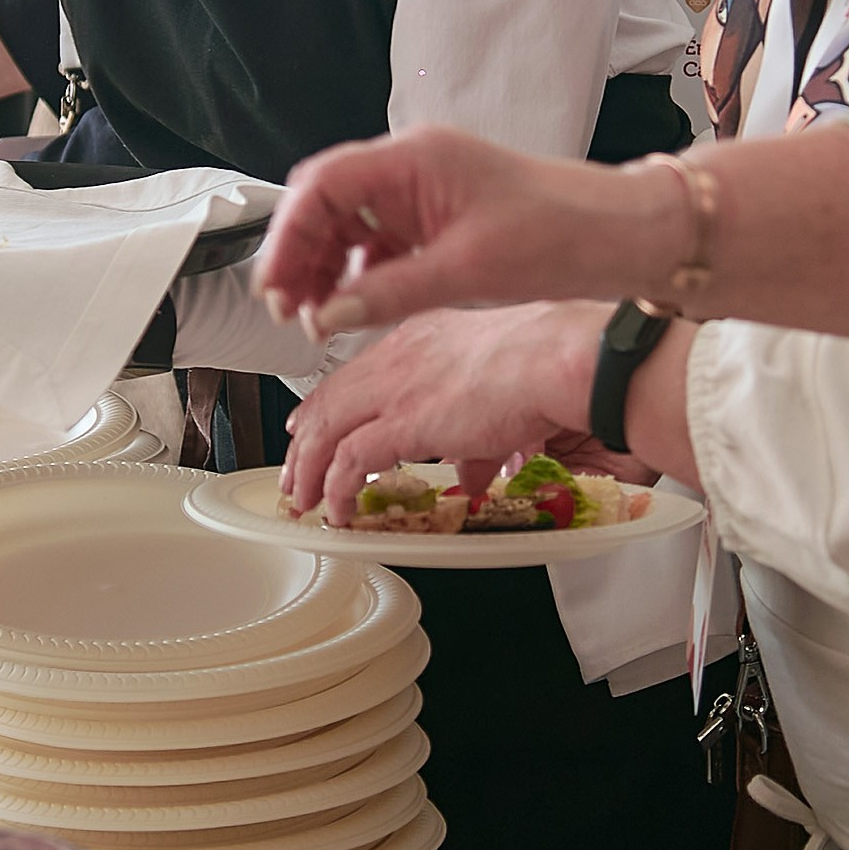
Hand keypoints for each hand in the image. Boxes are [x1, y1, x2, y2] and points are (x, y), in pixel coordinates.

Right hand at [256, 127, 675, 335]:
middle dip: (299, 252)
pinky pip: (380, 238)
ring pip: (349, 221)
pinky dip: (359, 271)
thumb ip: (386, 293)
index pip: (323, 184)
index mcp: (414, 160)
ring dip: (325, 265)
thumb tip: (326, 315)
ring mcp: (425, 190)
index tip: (274, 286)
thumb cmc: (559, 236)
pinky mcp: (440, 216)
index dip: (288, 235)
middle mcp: (413, 166)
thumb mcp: (464, 272)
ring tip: (314, 315)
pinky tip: (353, 306)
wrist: (621, 235)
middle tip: (286, 308)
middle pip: (327, 200)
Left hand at [279, 302, 614, 523]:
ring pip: (326, 431)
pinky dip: (336, 489)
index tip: (308, 427)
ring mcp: (394, 388)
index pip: (353, 375)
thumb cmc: (541, 363)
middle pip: (327, 402)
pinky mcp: (402, 423)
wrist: (553, 359)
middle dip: (304, 443)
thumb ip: (472, 437)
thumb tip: (471, 474)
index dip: (324, 406)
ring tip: (305, 501)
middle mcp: (394, 358)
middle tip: (295, 474)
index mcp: (415, 339)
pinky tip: (337, 510)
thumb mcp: (492, 391)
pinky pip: (349, 461)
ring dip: (309, 471)